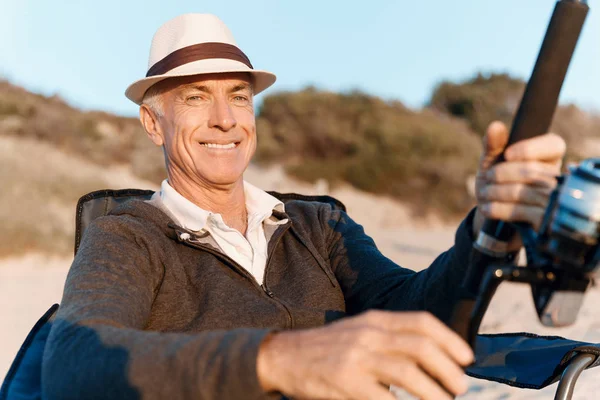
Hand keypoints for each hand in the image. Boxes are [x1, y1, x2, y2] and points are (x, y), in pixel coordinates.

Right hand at [256, 310, 473, 399]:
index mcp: (374, 319)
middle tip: (459, 387)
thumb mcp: (360, 331)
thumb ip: (391, 339)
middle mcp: (368, 334)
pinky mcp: (346, 382)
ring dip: (434, 393)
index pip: (422, 322)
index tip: (466, 358)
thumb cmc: (328, 347)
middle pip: (422, 346)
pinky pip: (385, 399)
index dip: (450, 340)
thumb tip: (432, 358)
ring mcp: (356, 359)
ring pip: (409, 373)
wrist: (285, 356)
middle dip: (449, 369)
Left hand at [473, 121, 565, 249]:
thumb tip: (495, 126)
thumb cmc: (497, 182)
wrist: (494, 217)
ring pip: (527, 192)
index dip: (531, 149)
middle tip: (486, 178)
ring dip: (497, 192)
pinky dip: (499, 209)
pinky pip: (523, 212)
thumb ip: (493, 145)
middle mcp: (555, 177)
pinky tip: (486, 208)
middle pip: (533, 170)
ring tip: (484, 193)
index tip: (507, 154)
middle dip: (502, 173)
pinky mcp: (544, 221)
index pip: (554, 145)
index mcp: (548, 157)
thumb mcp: (491, 162)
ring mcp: (552, 200)